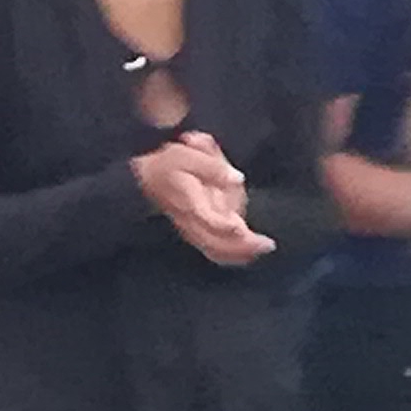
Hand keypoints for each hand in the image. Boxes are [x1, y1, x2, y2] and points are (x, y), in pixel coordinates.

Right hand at [131, 132, 272, 265]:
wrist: (143, 180)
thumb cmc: (167, 165)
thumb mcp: (185, 155)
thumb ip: (212, 166)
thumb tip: (237, 177)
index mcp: (189, 201)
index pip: (206, 218)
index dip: (222, 225)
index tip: (239, 227)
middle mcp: (191, 220)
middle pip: (215, 243)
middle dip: (241, 247)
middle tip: (267, 244)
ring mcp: (193, 229)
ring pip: (216, 250)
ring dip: (239, 253)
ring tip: (263, 247)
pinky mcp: (195, 232)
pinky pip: (214, 251)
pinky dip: (232, 255)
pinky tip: (250, 251)